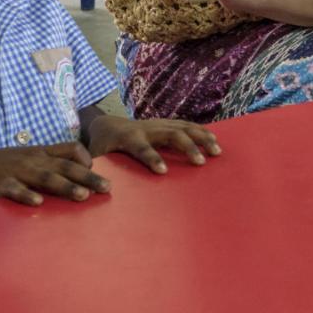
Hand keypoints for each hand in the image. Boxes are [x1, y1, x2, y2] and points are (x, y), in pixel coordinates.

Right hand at [0, 142, 111, 206]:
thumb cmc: (6, 166)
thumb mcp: (31, 158)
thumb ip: (53, 164)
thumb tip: (80, 175)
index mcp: (42, 153)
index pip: (70, 149)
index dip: (86, 159)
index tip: (99, 172)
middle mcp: (34, 160)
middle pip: (65, 166)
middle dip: (87, 177)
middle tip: (107, 188)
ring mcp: (17, 171)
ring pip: (45, 178)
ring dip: (65, 186)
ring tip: (82, 195)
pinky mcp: (0, 184)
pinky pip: (14, 189)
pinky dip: (26, 195)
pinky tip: (38, 203)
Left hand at [85, 114, 220, 173]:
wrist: (106, 125)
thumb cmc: (101, 147)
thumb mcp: (96, 158)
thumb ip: (97, 172)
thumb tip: (97, 189)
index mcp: (128, 138)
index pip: (141, 148)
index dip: (151, 158)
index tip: (162, 172)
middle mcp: (145, 129)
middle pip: (170, 134)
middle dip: (187, 147)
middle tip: (200, 162)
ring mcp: (157, 124)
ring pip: (183, 127)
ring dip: (201, 138)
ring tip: (216, 151)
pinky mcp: (165, 123)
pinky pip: (186, 125)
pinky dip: (201, 131)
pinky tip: (214, 140)